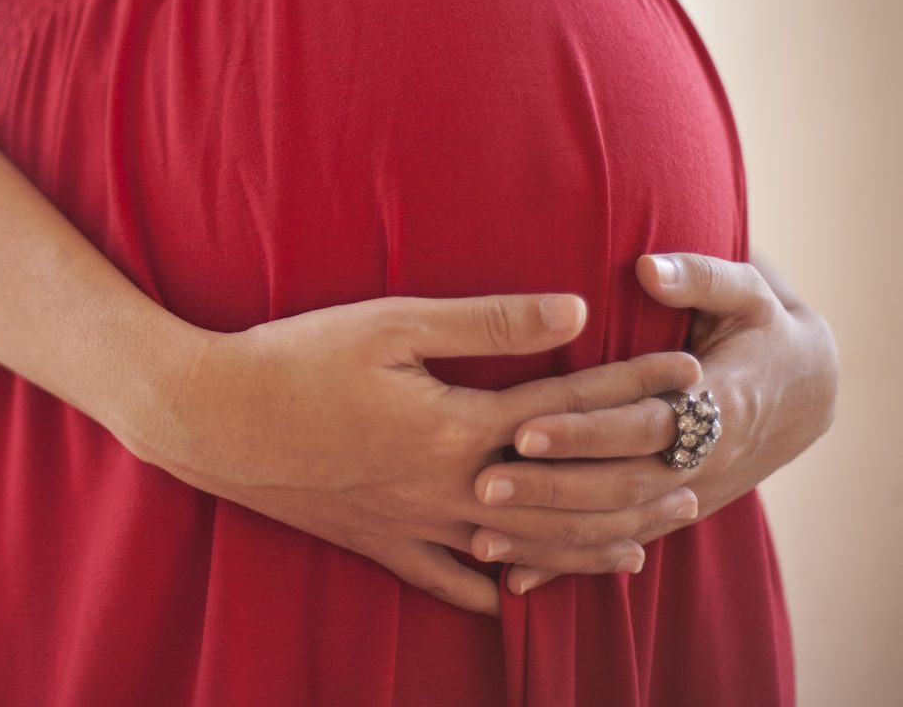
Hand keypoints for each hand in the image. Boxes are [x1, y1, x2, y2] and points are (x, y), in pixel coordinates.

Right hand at [146, 291, 705, 616]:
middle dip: (637, 484)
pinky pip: (446, 580)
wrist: (211, 417)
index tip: (686, 376)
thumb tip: (573, 311)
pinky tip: (515, 596)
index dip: (633, 390)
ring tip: (643, 546)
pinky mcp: (375, 541)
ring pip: (522, 548)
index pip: (569, 407)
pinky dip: (490, 589)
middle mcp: (449, 487)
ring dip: (588, 545)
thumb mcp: (389, 323)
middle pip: (565, 494)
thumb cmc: (294, 357)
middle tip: (695, 476)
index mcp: (458, 427)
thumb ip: (486, 321)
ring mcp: (413, 524)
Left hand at [472, 252, 839, 594]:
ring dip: (550, 537)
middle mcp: (701, 461)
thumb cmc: (761, 329)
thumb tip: (649, 268)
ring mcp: (688, 496)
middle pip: (619, 485)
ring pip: (615, 529)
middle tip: (483, 485)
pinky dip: (569, 566)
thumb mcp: (747, 294)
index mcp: (715, 404)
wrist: (806, 389)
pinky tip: (516, 581)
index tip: (523, 428)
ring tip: (482, 536)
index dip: (583, 430)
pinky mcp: (671, 513)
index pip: (640, 424)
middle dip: (550, 488)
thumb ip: (700, 277)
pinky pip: (617, 546)